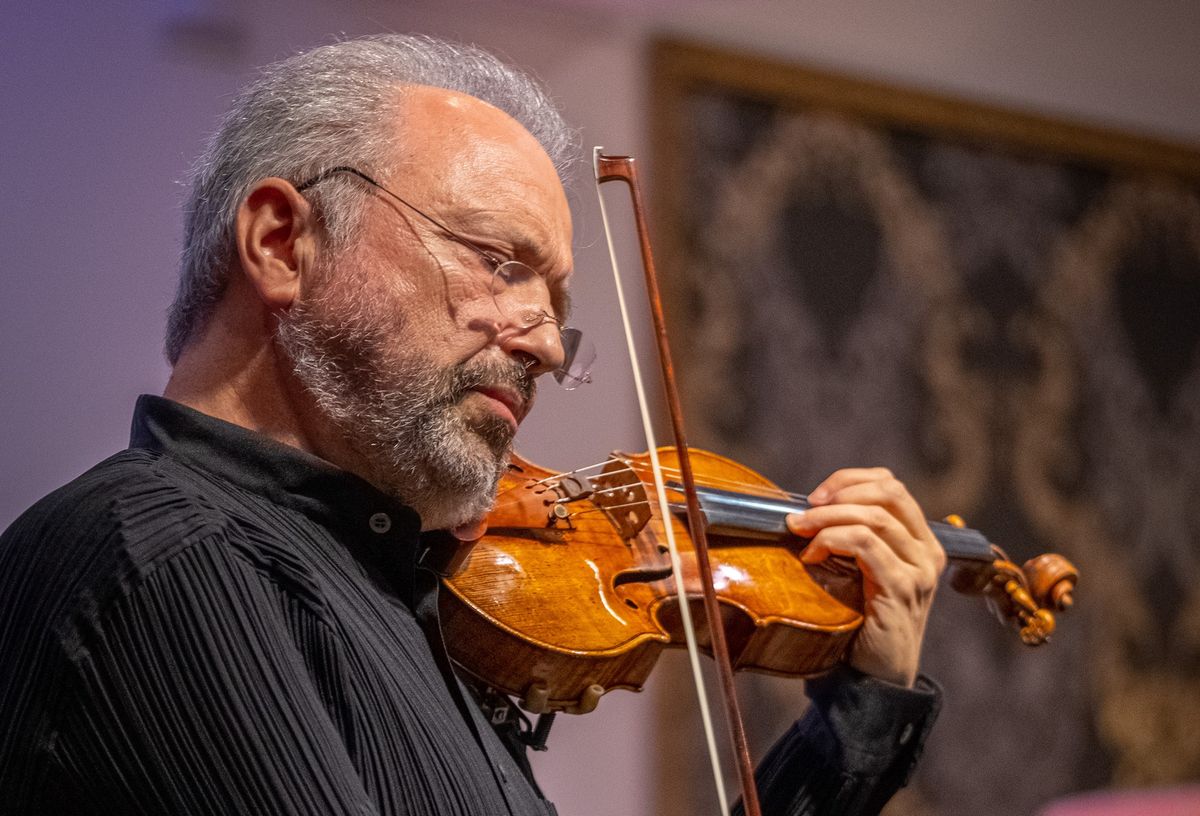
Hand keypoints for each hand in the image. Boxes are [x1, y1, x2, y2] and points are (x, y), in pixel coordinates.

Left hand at [785, 468, 945, 686]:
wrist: (875, 680)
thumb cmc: (859, 624)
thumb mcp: (859, 572)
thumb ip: (851, 539)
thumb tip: (806, 508)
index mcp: (920, 541)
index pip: (892, 486)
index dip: (851, 480)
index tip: (816, 494)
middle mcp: (927, 552)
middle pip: (889, 493)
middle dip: (840, 492)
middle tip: (805, 510)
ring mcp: (919, 572)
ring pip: (875, 517)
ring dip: (828, 517)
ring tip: (800, 530)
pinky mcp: (902, 591)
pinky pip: (867, 545)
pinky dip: (833, 540)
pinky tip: (813, 555)